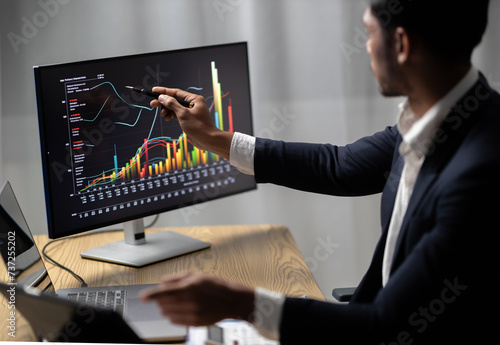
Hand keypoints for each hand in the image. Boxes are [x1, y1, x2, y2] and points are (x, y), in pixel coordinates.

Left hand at [139, 272, 254, 325]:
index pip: (165, 292)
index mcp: (190, 287)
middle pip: (164, 304)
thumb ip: (178, 278)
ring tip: (179, 301)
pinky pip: (174, 321)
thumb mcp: (197, 275)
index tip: (143, 297)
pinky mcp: (194, 323)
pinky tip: (183, 309)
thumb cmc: (216, 286)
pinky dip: (173, 315)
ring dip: (167, 307)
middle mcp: (190, 302)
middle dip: (162, 299)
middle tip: (170, 294)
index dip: (151, 295)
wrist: (231, 301)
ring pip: (167, 313)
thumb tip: (163, 281)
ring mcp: (192, 314)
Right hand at [150, 87, 233, 158]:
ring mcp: (190, 111)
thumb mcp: (183, 114)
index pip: (176, 92)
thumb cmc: (199, 127)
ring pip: (175, 107)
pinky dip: (171, 115)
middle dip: (163, 102)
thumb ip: (172, 104)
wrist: (208, 140)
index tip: (153, 91)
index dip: (164, 91)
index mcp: (194, 99)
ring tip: (163, 115)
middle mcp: (193, 103)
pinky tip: (167, 118)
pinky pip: (177, 114)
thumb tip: (162, 97)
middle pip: (174, 100)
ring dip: (167, 110)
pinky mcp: (188, 119)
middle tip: (152, 104)